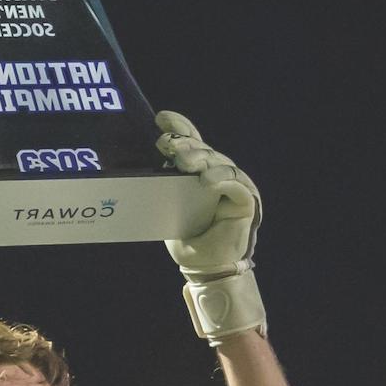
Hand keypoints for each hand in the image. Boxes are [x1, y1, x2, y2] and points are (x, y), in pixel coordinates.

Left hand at [153, 111, 265, 340]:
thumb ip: (164, 184)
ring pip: (219, 162)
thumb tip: (138, 167)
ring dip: (200, 158)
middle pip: (204, 150)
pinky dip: (220, 179)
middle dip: (186, 144)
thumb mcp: (168, 206)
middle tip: (167, 145)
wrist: (204, 266)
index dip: (180, 127)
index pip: (193, 141)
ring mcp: (235, 185)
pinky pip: (235, 183)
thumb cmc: (186, 238)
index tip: (160, 119)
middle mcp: (219, 174)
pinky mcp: (247, 199)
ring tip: (182, 161)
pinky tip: (206, 181)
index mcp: (200, 171)